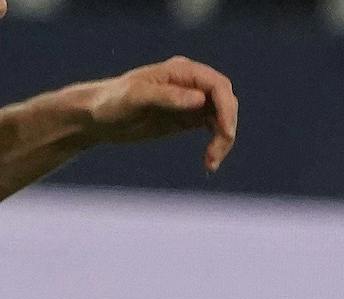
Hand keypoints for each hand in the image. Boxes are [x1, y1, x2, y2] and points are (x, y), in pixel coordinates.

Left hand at [77, 57, 237, 172]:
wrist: (98, 117)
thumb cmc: (111, 102)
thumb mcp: (136, 98)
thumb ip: (167, 96)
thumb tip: (200, 99)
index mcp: (181, 71)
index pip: (218, 85)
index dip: (227, 108)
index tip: (225, 132)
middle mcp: (191, 83)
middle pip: (226, 102)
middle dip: (227, 127)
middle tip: (216, 153)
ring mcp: (192, 101)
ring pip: (224, 119)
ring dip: (223, 141)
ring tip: (211, 163)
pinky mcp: (190, 118)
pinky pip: (215, 130)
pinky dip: (217, 146)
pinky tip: (208, 162)